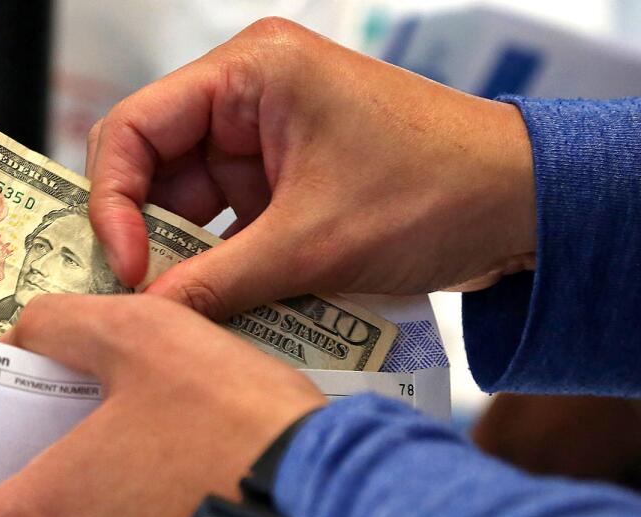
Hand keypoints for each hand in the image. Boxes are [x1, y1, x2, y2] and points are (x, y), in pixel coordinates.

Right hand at [86, 17, 536, 316]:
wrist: (527, 208)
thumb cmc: (440, 190)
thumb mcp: (314, 244)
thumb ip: (218, 283)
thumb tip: (146, 319)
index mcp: (251, 73)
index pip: (135, 127)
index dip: (113, 200)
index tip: (126, 270)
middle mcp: (250, 98)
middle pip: (155, 168)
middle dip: (146, 237)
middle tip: (136, 304)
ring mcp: (270, 142)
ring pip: (190, 204)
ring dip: (185, 260)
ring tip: (177, 316)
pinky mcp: (289, 182)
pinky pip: (230, 225)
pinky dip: (222, 267)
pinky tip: (217, 310)